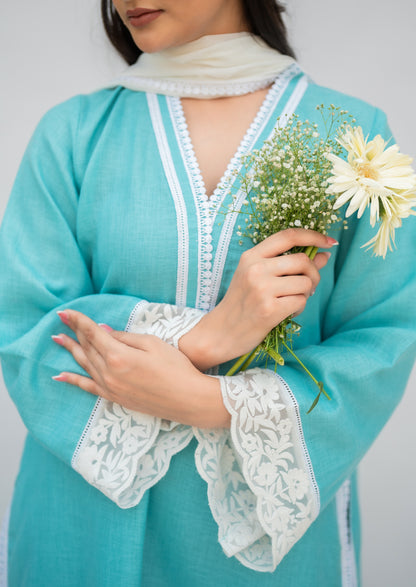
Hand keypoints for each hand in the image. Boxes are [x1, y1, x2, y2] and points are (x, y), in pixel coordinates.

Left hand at [52, 310, 229, 428]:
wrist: (188, 400)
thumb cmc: (176, 368)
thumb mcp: (152, 344)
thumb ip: (124, 337)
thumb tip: (103, 331)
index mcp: (119, 355)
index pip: (93, 333)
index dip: (78, 321)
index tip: (65, 312)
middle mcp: (109, 372)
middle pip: (87, 347)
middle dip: (73, 332)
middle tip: (61, 320)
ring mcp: (110, 387)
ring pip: (85, 364)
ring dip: (71, 350)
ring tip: (58, 339)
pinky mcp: (115, 398)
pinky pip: (88, 387)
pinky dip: (73, 380)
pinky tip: (60, 375)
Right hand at [180, 228, 336, 370]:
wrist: (221, 332)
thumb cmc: (243, 303)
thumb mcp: (258, 277)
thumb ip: (288, 264)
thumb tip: (324, 255)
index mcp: (251, 256)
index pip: (288, 236)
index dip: (313, 235)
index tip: (329, 242)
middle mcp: (255, 269)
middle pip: (302, 260)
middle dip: (313, 273)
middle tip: (308, 286)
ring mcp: (261, 289)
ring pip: (305, 282)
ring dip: (305, 293)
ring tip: (291, 301)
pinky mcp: (269, 309)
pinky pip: (301, 301)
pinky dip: (299, 308)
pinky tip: (286, 312)